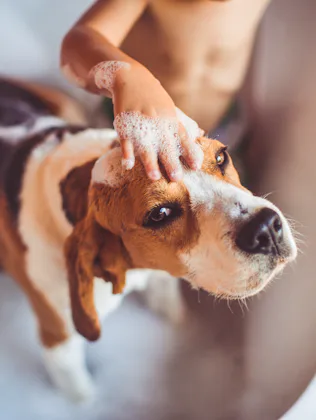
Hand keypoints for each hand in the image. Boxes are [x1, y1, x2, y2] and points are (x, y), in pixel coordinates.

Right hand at [92, 61, 203, 180]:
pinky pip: (125, 141)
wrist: (130, 77)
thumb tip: (200, 133)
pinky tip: (128, 166)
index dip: (190, 152)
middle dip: (171, 162)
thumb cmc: (153, 97)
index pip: (183, 138)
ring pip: (145, 146)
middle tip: (176, 178)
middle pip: (166, 145)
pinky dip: (127, 153)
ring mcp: (140, 123)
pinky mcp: (124, 124)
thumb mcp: (170, 107)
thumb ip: (183, 123)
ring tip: (154, 177)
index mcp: (171, 119)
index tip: (196, 166)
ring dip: (150, 162)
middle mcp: (157, 122)